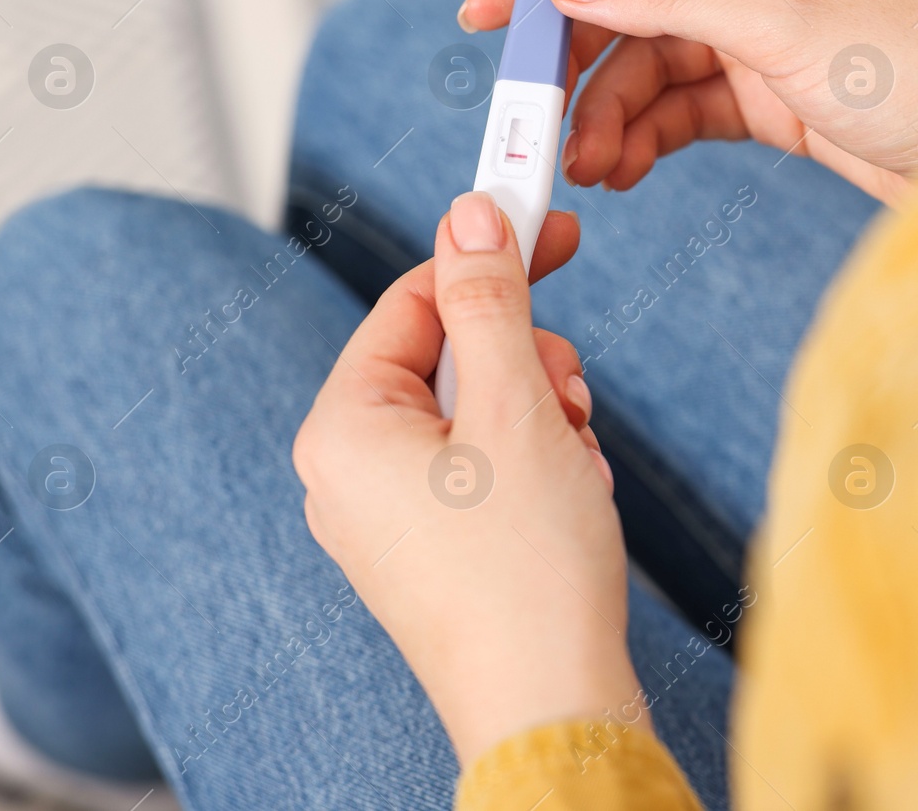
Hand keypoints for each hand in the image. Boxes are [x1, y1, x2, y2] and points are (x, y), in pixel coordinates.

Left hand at [293, 193, 641, 765]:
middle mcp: (349, 470)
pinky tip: (568, 501)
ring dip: (542, 417)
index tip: (552, 226)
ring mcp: (387, 516)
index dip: (488, 257)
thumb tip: (469, 212)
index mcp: (344, 427)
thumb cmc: (526, 567)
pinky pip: (483, 466)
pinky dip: (537, 464)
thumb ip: (488, 299)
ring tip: (573, 468)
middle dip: (526, 365)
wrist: (551, 706)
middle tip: (568, 397)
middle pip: (450, 355)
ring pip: (478, 410)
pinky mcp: (430, 549)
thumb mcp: (513, 404)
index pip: (413, 300)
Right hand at [459, 0, 917, 204]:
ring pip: (648, 66)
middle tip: (533, 121)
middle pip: (626, 1)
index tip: (490, 17)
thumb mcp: (783, 26)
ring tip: (589, 168)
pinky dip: (646, 138)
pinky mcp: (767, 97)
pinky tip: (624, 171)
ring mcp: (757, 36)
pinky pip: (680, 110)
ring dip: (608, 115)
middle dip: (575, 61)